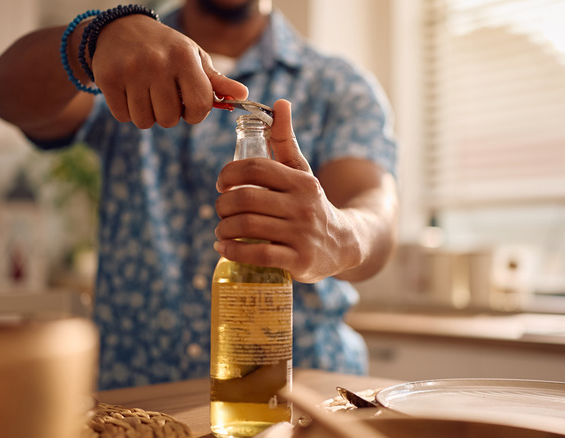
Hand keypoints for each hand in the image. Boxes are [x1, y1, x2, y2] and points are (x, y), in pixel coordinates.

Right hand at [91, 15, 247, 128]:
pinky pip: (124, 117)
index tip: (189, 105)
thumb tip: (244, 96)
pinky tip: (129, 92)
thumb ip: (216, 81)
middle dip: (169, 114)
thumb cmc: (165, 49)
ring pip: (145, 122)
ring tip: (146, 94)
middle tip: (164, 96)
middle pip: (170, 119)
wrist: (120, 29)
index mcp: (184, 57)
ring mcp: (130, 71)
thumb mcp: (192, 58)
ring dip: (147, 115)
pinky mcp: (108, 78)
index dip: (196, 113)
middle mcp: (157, 63)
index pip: (200, 105)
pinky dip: (127, 111)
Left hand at [214, 100, 358, 282]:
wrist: (345, 243)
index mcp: (301, 181)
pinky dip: (234, 252)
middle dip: (223, 205)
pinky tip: (224, 249)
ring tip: (221, 231)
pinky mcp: (299, 262)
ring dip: (224, 229)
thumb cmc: (311, 203)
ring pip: (248, 227)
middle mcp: (303, 206)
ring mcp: (302, 235)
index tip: (221, 185)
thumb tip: (280, 103)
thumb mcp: (302, 171)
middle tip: (220, 210)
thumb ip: (286, 140)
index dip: (229, 174)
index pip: (255, 168)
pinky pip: (259, 256)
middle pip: (246, 199)